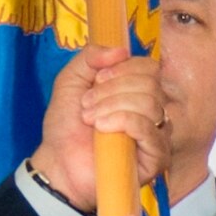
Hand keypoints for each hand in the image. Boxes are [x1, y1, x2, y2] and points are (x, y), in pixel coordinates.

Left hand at [30, 45, 168, 210]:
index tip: (97, 79)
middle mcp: (152, 111)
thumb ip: (90, 57)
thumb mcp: (71, 81)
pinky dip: (123, 122)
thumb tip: (121, 50)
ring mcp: (157, 135)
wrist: (58, 165)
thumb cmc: (66, 128)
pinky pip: (149, 129)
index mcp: (137, 92)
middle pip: (150, 83)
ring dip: (112, 106)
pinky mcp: (157, 157)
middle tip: (87, 105)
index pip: (149, 68)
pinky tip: (103, 130)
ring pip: (150, 103)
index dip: (124, 68)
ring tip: (91, 119)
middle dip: (113, 89)